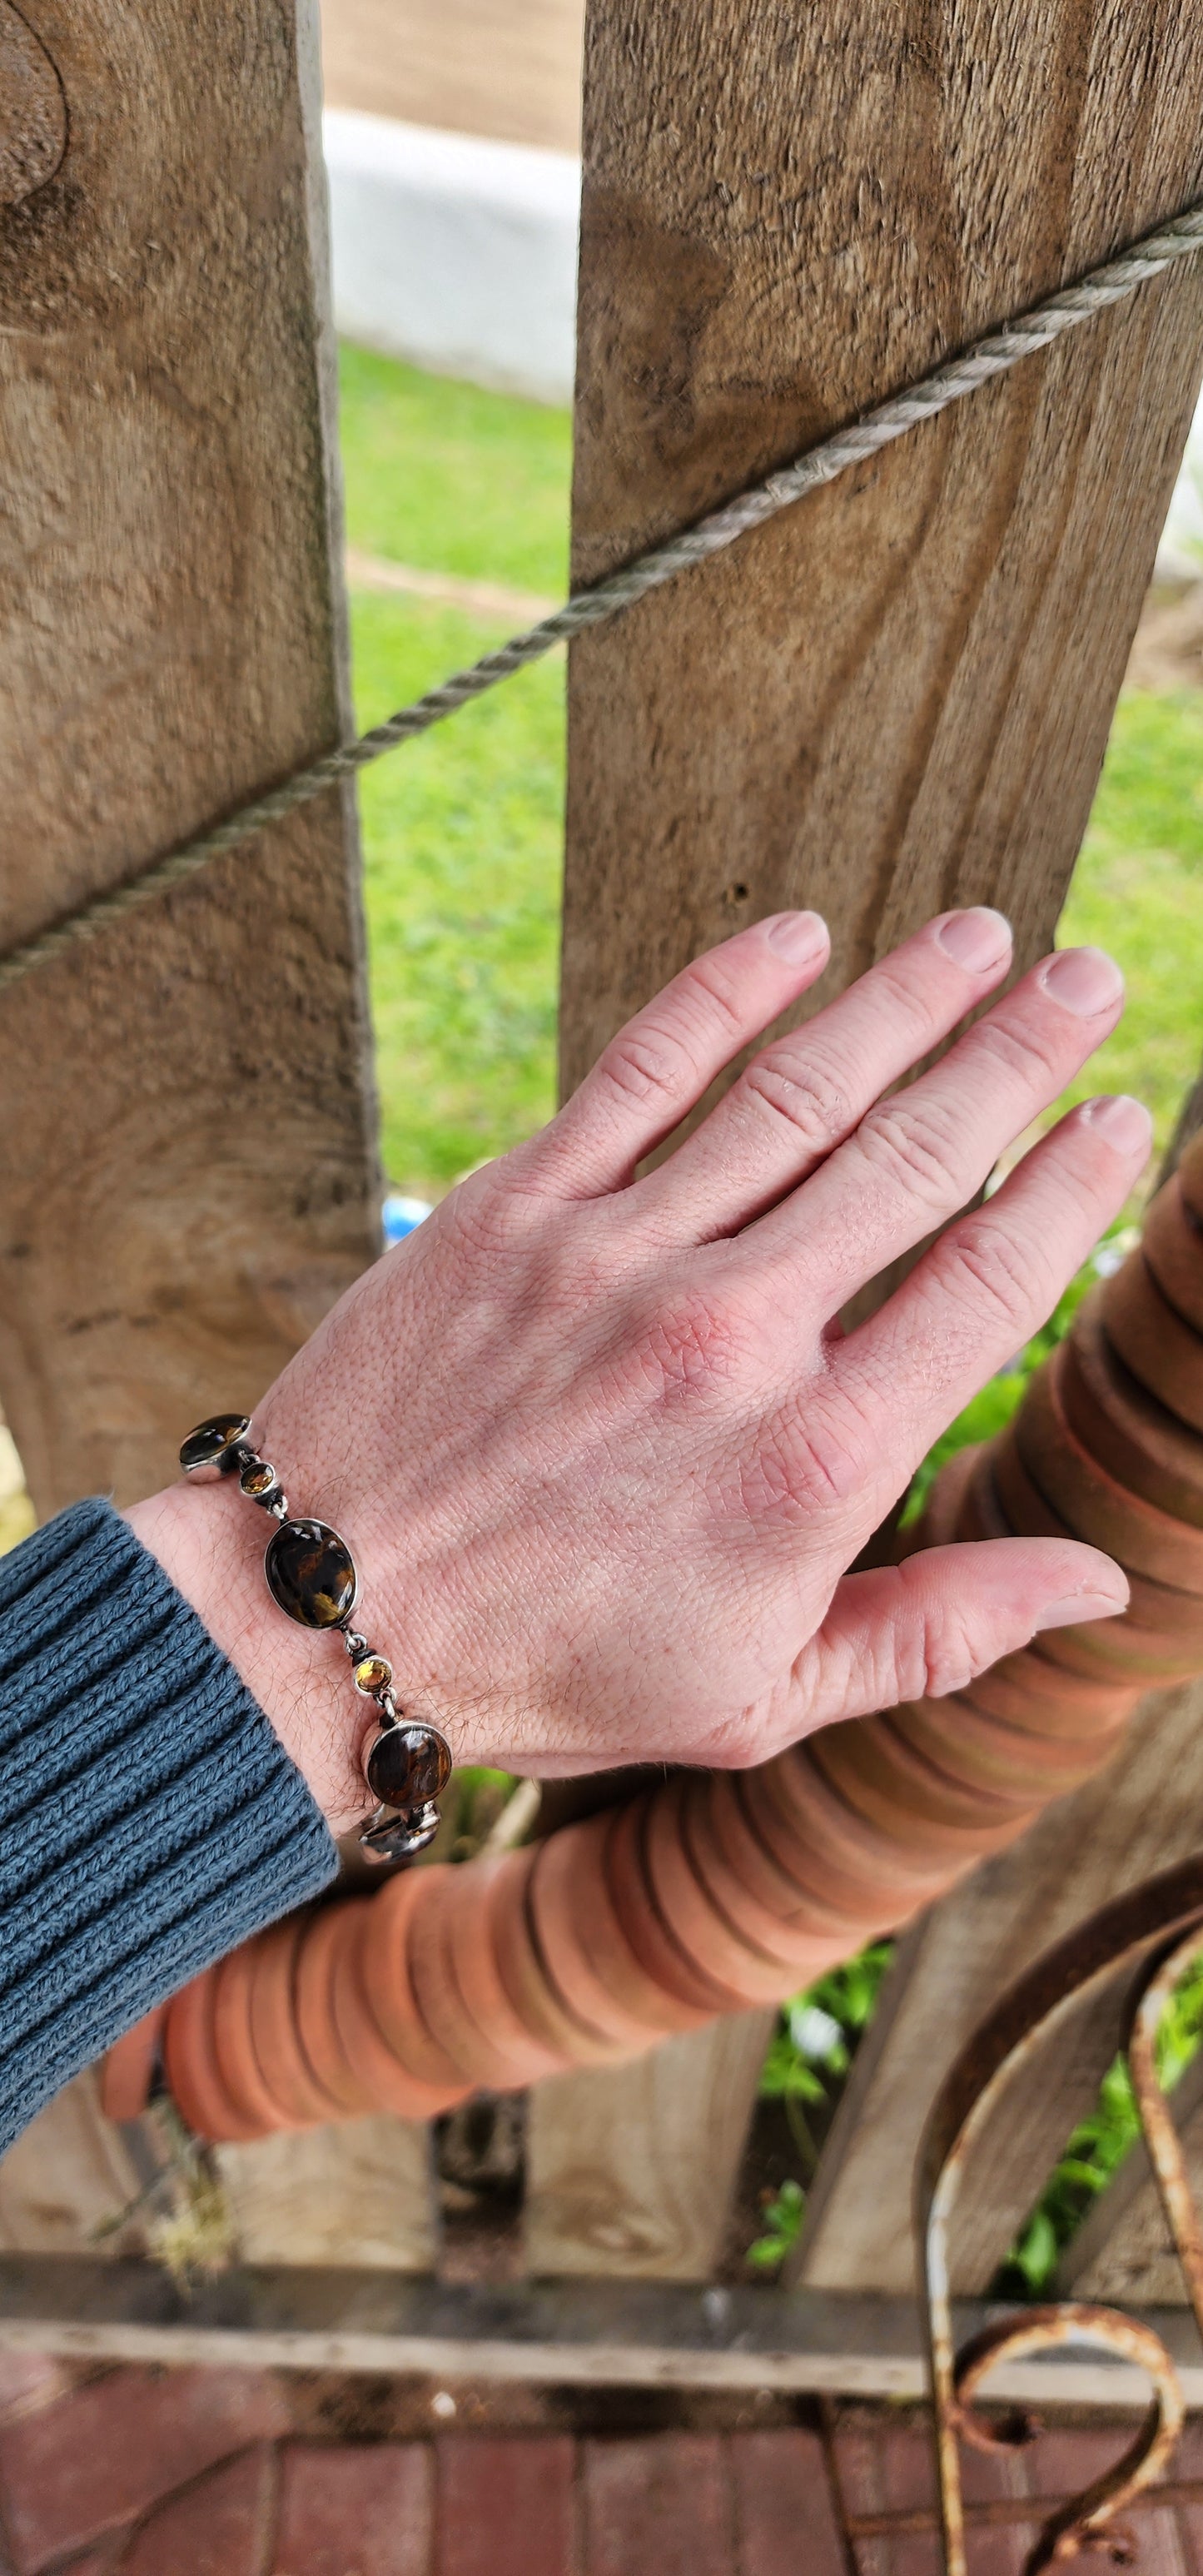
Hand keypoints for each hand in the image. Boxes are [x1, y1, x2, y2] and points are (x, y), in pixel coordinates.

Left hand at [128, 908, 1147, 1829]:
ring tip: (983, 935)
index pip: (991, 1281)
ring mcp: (624, 1256)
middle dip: (1020, 1054)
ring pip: (801, 1092)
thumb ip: (943, 1626)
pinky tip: (799, 935)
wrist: (329, 1619)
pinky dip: (727, 991)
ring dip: (906, 1000)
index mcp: (819, 1457)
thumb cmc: (556, 1669)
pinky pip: (643, 1068)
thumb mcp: (766, 1696)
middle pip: (918, 1157)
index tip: (1123, 1116)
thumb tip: (1104, 1578)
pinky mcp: (520, 1206)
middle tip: (1091, 975)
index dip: (1073, 1185)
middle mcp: (738, 1336)